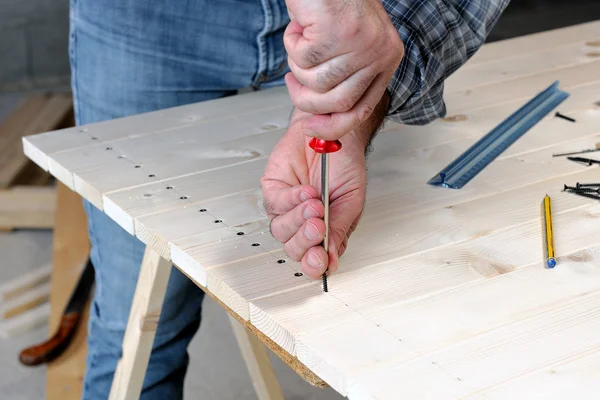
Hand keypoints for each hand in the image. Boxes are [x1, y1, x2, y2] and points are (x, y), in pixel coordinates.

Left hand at [261, 93, 388, 278]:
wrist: (332, 132)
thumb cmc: (343, 165)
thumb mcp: (350, 199)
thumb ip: (339, 227)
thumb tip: (330, 256)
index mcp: (325, 232)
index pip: (315, 259)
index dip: (316, 265)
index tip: (321, 261)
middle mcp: (303, 224)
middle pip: (294, 249)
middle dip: (306, 241)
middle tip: (318, 226)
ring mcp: (286, 209)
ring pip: (281, 230)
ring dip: (298, 219)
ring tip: (315, 204)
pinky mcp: (273, 189)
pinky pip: (275, 203)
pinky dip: (291, 199)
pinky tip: (306, 191)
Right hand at [283, 0, 402, 140]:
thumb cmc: (333, 5)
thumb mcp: (347, 48)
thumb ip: (341, 82)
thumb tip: (320, 120)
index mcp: (386, 60)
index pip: (361, 111)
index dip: (333, 127)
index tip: (311, 127)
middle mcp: (379, 54)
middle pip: (336, 104)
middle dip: (306, 98)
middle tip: (292, 79)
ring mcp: (359, 44)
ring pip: (315, 84)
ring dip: (298, 66)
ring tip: (302, 40)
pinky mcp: (335, 33)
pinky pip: (301, 61)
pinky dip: (292, 45)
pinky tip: (301, 26)